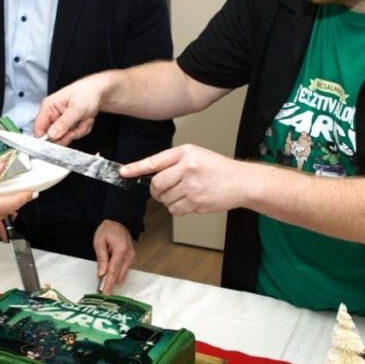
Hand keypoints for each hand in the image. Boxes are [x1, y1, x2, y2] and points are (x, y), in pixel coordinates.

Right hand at [34, 73, 107, 144]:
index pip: (38, 129)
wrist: (99, 92)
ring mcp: (60, 121)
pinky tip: (86, 119)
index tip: (59, 139)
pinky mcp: (68, 126)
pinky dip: (82, 129)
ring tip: (84, 119)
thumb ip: (64, 123)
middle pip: (53, 137)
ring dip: (78, 131)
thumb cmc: (87, 93)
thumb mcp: (77, 109)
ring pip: (65, 137)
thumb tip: (51, 135)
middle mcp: (51, 115)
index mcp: (48, 107)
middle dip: (69, 134)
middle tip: (78, 126)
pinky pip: (73, 135)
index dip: (45, 139)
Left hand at [93, 220, 135, 293]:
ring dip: (112, 277)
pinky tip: (109, 266)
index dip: (108, 283)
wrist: (118, 223)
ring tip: (103, 269)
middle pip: (119, 276)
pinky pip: (123, 271)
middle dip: (109, 282)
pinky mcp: (131, 260)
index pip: (113, 271)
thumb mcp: (99, 242)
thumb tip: (101, 273)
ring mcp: (132, 258)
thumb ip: (101, 258)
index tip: (105, 292)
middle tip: (99, 283)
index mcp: (121, 250)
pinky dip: (116, 272)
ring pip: (122, 275)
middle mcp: (129, 255)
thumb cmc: (108, 230)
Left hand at [120, 144, 247, 215]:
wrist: (241, 182)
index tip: (123, 172)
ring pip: (165, 199)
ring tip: (186, 192)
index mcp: (185, 153)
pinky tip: (190, 201)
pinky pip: (175, 210)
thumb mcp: (195, 155)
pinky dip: (178, 208)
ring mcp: (192, 186)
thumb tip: (151, 176)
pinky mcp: (196, 202)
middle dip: (157, 190)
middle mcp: (187, 168)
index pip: (154, 161)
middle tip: (166, 189)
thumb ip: (173, 163)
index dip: (136, 168)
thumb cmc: (217, 168)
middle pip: (156, 184)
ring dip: (169, 199)